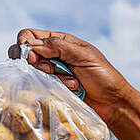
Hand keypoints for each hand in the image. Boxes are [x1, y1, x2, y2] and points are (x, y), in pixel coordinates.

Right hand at [8, 29, 131, 124]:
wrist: (113, 103)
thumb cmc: (104, 77)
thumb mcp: (84, 56)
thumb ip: (58, 47)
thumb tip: (31, 46)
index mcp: (60, 41)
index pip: (30, 35)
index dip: (25, 44)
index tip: (32, 57)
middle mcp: (53, 55)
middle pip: (26, 54)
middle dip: (36, 63)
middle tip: (50, 70)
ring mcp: (53, 73)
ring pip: (33, 72)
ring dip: (50, 77)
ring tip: (72, 82)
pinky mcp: (54, 89)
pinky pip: (41, 87)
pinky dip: (54, 88)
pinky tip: (72, 89)